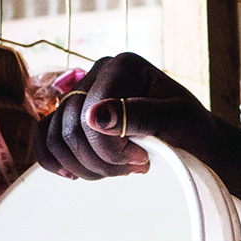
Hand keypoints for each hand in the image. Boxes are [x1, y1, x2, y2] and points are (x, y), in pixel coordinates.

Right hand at [35, 51, 217, 179]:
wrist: (194, 139)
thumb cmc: (191, 129)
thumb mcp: (177, 120)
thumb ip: (139, 115)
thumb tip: (94, 116)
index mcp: (123, 66)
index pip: (92, 114)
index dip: (110, 148)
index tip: (142, 160)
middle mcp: (98, 73)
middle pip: (71, 127)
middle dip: (100, 160)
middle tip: (133, 168)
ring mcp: (82, 93)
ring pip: (56, 136)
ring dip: (84, 165)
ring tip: (117, 170)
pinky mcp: (74, 114)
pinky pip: (45, 136)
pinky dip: (54, 159)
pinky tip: (74, 173)